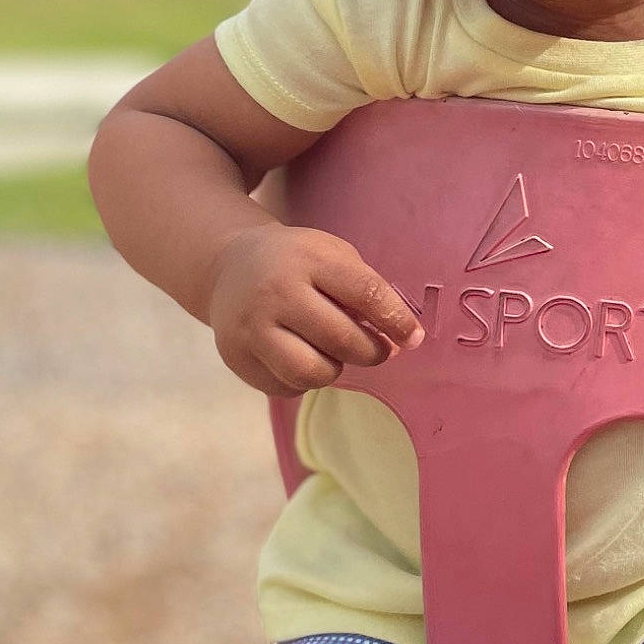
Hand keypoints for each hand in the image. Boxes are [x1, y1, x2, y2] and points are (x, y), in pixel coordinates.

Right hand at [204, 223, 423, 397]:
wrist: (229, 267)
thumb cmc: (296, 263)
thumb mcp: (332, 256)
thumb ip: (366, 290)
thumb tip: (400, 338)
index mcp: (308, 259)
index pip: (365, 294)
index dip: (397, 321)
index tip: (413, 338)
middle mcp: (275, 292)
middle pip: (341, 339)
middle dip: (372, 351)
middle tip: (378, 349)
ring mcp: (251, 327)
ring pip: (312, 372)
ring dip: (335, 369)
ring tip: (333, 352)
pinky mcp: (237, 358)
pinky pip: (287, 386)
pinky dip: (305, 380)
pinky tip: (302, 355)